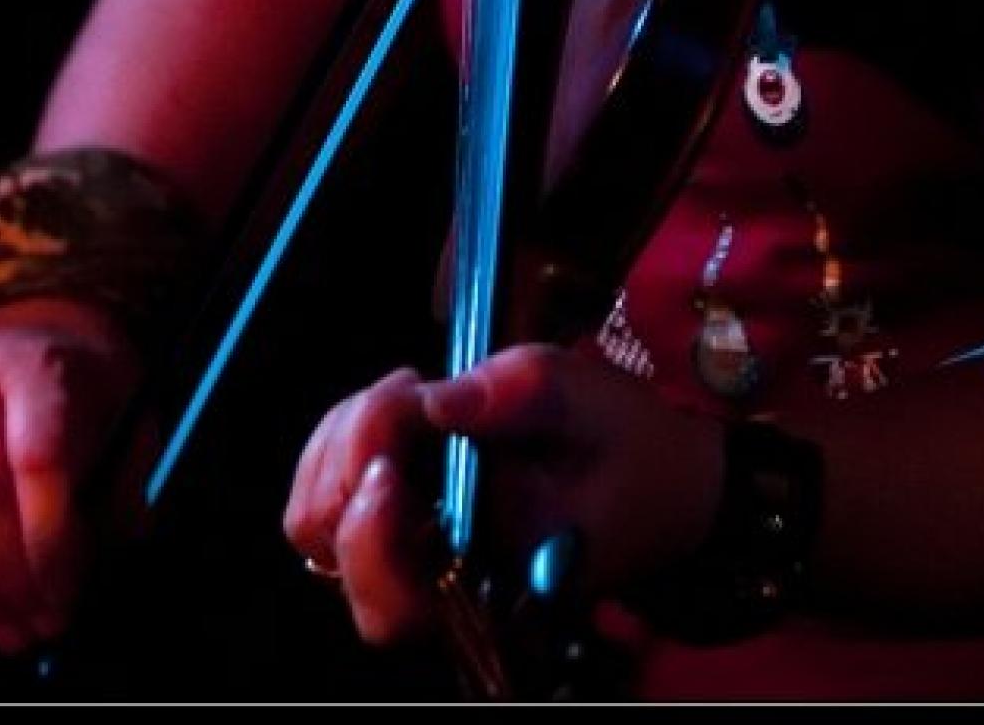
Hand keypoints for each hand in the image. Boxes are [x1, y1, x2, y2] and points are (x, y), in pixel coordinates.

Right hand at [0, 296, 147, 654]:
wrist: (25, 329)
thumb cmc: (83, 385)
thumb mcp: (129, 412)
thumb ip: (126, 484)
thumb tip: (108, 561)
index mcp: (39, 367)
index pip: (36, 458)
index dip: (50, 538)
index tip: (70, 593)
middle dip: (9, 575)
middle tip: (41, 626)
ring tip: (7, 631)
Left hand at [283, 343, 723, 647]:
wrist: (664, 479)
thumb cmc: (629, 449)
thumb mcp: (583, 400)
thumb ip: (512, 397)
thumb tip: (435, 401)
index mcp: (490, 586)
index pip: (391, 589)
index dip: (370, 507)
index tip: (404, 416)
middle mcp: (440, 590)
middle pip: (332, 548)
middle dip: (351, 450)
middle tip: (406, 392)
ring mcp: (415, 559)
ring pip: (319, 519)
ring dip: (343, 439)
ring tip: (405, 394)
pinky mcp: (405, 524)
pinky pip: (335, 494)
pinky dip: (346, 438)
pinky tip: (395, 404)